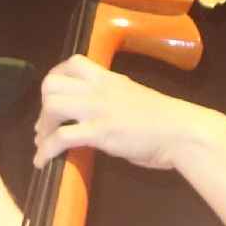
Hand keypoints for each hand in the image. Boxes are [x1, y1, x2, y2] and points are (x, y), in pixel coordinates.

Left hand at [33, 54, 224, 172]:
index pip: (72, 63)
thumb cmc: (165, 121)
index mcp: (109, 79)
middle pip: (52, 83)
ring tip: (43, 144)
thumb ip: (111, 101)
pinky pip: (60, 138)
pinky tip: (42, 162)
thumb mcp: (133, 99)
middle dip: (42, 105)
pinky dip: (45, 151)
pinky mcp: (100, 132)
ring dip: (42, 127)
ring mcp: (99, 109)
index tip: (51, 96)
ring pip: (52, 106)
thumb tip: (96, 114)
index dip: (54, 78)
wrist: (184, 132)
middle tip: (48, 125)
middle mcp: (100, 89)